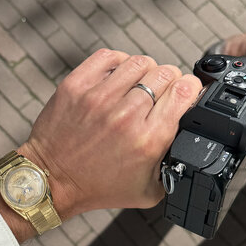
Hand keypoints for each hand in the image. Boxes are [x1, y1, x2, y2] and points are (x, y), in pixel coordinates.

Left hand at [18, 48, 201, 218]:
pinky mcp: (77, 86)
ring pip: (140, 62)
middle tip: (162, 93)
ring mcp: (99, 97)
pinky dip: (119, 62)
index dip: (191, 88)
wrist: (53, 181)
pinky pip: (109, 57)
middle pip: (165, 73)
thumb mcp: (151, 189)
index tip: (186, 93)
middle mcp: (127, 115)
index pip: (185, 91)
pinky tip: (119, 77)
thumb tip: (192, 134)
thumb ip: (176, 162)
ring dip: (146, 71)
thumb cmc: (100, 187)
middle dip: (170, 81)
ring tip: (140, 85)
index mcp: (150, 139)